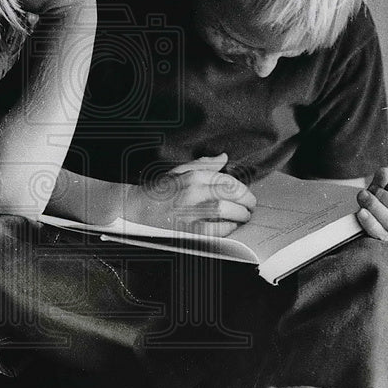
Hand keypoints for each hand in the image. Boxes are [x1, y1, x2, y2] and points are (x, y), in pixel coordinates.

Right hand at [124, 153, 255, 236]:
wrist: (136, 206)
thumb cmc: (159, 189)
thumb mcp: (180, 170)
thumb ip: (203, 164)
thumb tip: (223, 158)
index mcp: (193, 176)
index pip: (227, 179)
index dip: (243, 188)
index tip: (246, 195)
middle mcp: (192, 191)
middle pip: (230, 194)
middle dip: (246, 201)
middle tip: (251, 206)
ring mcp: (189, 210)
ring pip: (224, 210)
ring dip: (240, 215)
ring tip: (244, 217)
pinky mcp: (185, 228)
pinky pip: (213, 229)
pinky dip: (226, 228)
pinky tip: (230, 227)